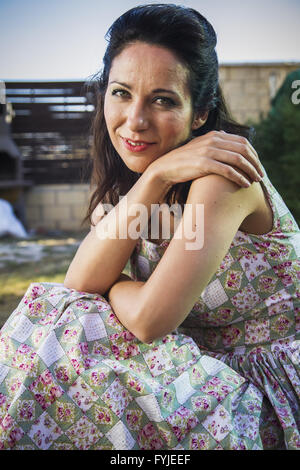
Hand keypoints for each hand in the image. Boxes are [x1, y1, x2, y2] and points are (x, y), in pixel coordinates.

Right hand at [148, 130, 263, 187]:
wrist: (164, 169)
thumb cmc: (184, 163)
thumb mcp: (201, 149)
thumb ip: (215, 145)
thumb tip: (230, 145)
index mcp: (214, 135)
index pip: (243, 141)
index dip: (254, 154)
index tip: (258, 166)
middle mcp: (213, 140)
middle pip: (243, 149)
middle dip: (255, 163)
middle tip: (261, 175)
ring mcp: (208, 151)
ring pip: (238, 159)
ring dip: (250, 171)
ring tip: (255, 181)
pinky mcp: (203, 164)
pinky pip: (228, 170)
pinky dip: (239, 177)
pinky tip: (244, 184)